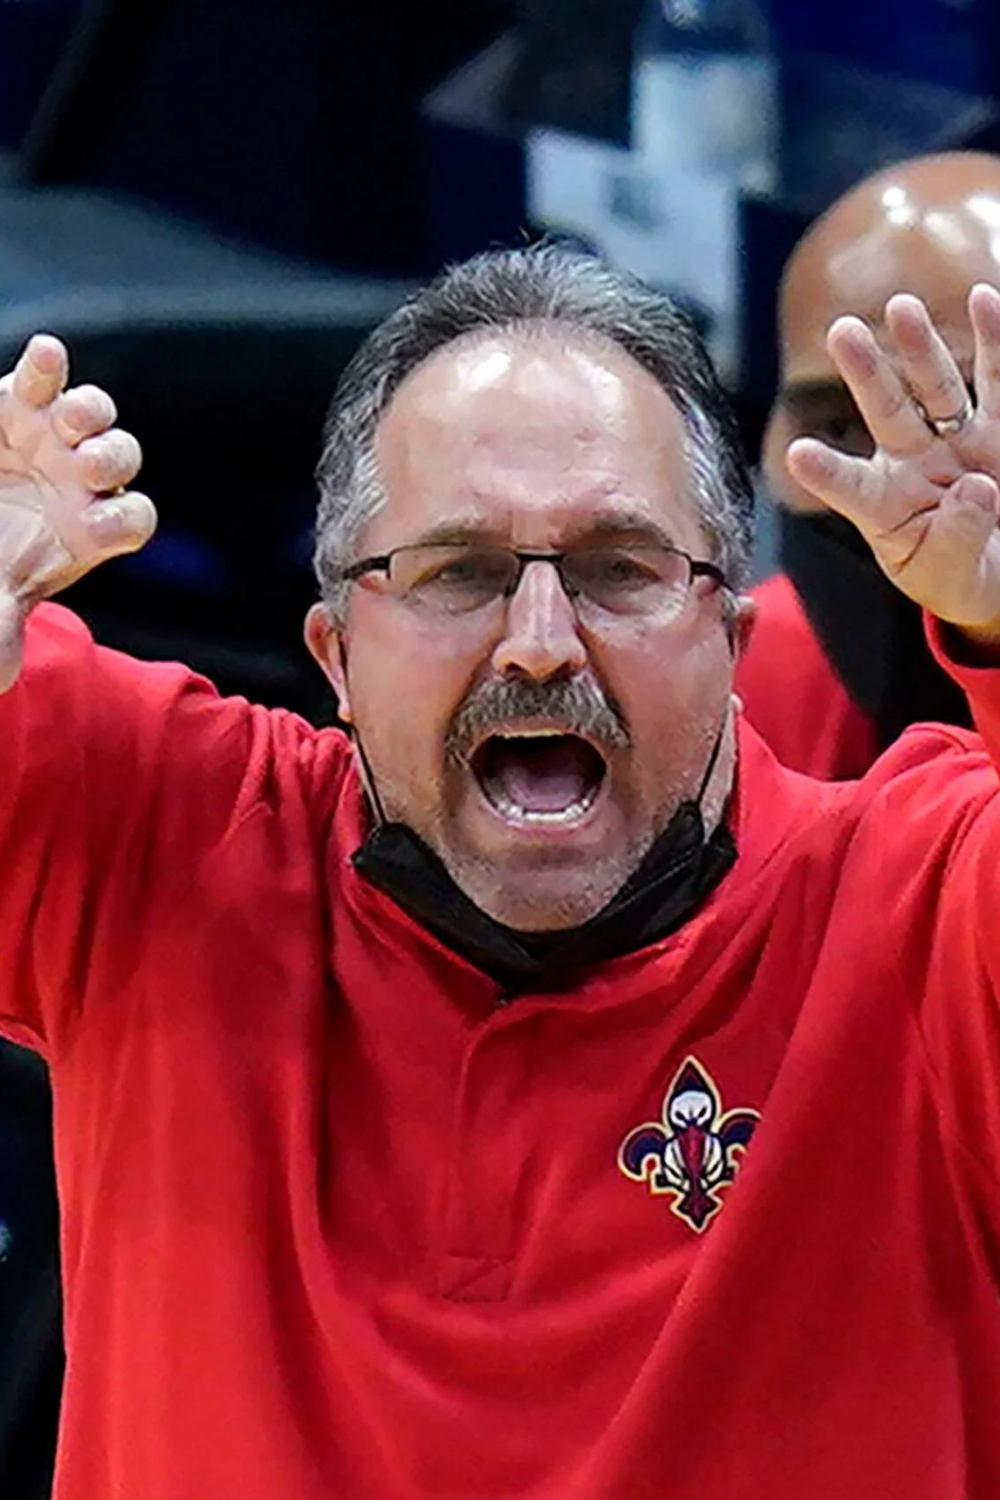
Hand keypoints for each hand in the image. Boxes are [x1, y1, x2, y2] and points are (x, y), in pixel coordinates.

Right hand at [0, 334, 154, 689]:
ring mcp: (54, 436)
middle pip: (122, 459)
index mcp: (90, 528)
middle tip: (86, 465)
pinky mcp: (18, 400)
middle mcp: (83, 479)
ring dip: (89, 414)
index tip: (94, 527)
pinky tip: (46, 357)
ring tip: (68, 420)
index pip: (132, 519)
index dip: (122, 519)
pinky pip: (44, 377)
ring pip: (95, 415)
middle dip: (111, 459)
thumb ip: (0, 634)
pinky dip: (48, 366)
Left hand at [785, 283, 999, 644]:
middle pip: (887, 411)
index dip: (826, 472)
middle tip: (840, 331)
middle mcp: (913, 463)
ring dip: (920, 346)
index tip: (796, 454)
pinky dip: (993, 340)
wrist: (998, 573)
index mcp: (883, 505)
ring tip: (900, 306)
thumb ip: (956, 540)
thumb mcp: (950, 576)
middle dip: (866, 372)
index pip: (849, 487)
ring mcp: (957, 442)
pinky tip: (985, 298)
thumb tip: (977, 488)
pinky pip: (997, 381)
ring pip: (937, 388)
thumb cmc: (957, 576)